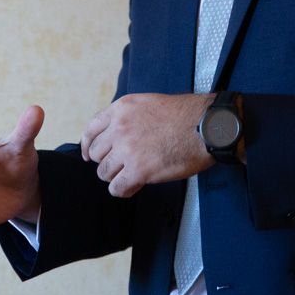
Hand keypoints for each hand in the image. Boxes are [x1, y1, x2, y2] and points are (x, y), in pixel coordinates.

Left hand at [80, 93, 214, 196]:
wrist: (206, 126)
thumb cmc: (187, 115)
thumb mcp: (149, 104)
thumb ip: (129, 117)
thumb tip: (118, 133)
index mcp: (121, 109)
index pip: (91, 128)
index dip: (87, 145)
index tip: (88, 154)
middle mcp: (119, 128)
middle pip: (96, 153)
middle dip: (107, 161)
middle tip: (120, 166)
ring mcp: (127, 150)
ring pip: (104, 172)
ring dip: (115, 177)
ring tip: (129, 176)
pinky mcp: (138, 170)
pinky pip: (117, 188)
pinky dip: (122, 190)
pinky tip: (132, 187)